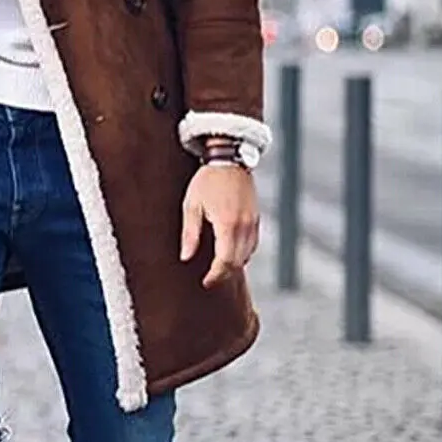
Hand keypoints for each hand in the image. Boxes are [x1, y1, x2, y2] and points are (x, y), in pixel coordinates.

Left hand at [180, 164, 259, 288]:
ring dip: (234, 264)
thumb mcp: (192, 205)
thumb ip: (190, 233)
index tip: (206, 282)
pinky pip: (252, 244)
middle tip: (210, 278)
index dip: (215, 276)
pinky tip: (230, 252)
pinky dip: (242, 253)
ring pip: (247, 255)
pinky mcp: (256, 218)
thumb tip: (185, 257)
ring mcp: (253, 222)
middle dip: (223, 273)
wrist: (229, 159)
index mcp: (227, 224)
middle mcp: (244, 226)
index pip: (225, 261)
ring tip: (218, 267)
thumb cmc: (207, 181)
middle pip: (238, 262)